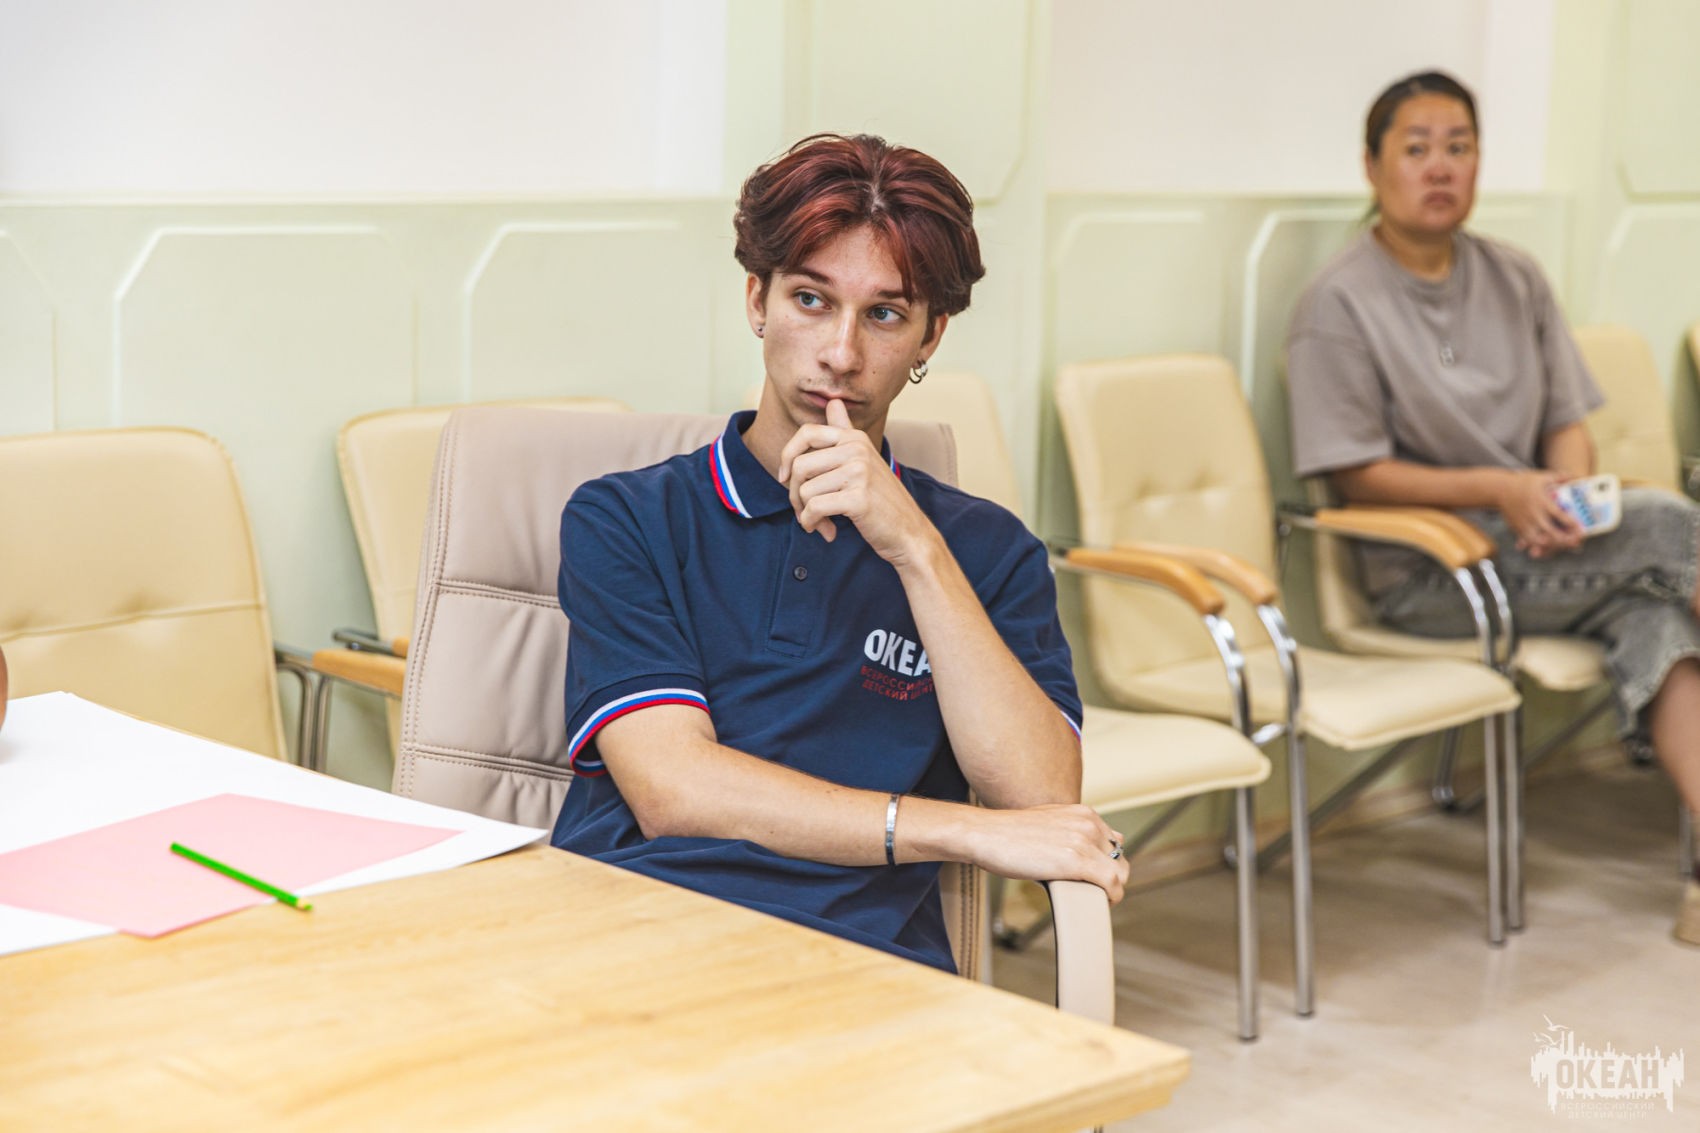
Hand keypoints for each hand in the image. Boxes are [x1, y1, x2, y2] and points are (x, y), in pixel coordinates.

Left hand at [776, 398, 932, 562]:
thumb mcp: (865, 460)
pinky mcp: (858, 498)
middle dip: (794, 493)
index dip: (787, 455)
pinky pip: (815, 508)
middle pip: (799, 465)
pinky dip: (812, 523)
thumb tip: (833, 402)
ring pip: (804, 490)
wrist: (909, 531)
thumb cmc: (882, 500)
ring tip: (821, 522)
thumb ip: (845, 431)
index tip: (785, 477)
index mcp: (855, 438)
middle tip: (804, 510)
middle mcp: (857, 449)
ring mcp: (859, 472)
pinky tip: (826, 530)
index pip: (807, 433)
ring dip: (805, 513)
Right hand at [961, 803, 1130, 904]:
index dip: (1107, 865)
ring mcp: (1083, 841)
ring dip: (1112, 891)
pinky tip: (1098, 904)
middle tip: (1095, 893)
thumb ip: (1070, 831)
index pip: (1114, 843)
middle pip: (1120, 859)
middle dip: (1111, 879)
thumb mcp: (1048, 821)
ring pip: (1120, 874)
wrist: (984, 834)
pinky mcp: (1076, 862)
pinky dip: (1110, 898)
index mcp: (1084, 813)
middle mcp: (1088, 824)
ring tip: (1095, 900)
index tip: (1096, 879)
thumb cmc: (1008, 833)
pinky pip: (1111, 885)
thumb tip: (1084, 850)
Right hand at [1496, 470, 1583, 558]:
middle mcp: (1533, 514)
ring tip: (1561, 545)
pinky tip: (1546, 548)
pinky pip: (1528, 541)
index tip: (1581, 528)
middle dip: (1564, 539)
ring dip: (1551, 545)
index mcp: (1541, 501)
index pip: (1559, 514)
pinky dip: (1537, 546)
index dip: (1571, 523)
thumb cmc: (1522, 482)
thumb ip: (1559, 477)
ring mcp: (1524, 522)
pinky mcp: (1517, 527)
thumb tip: (1574, 477)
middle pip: (1550, 531)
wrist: (1499, 490)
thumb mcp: (1541, 476)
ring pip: (1538, 540)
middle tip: (1575, 541)